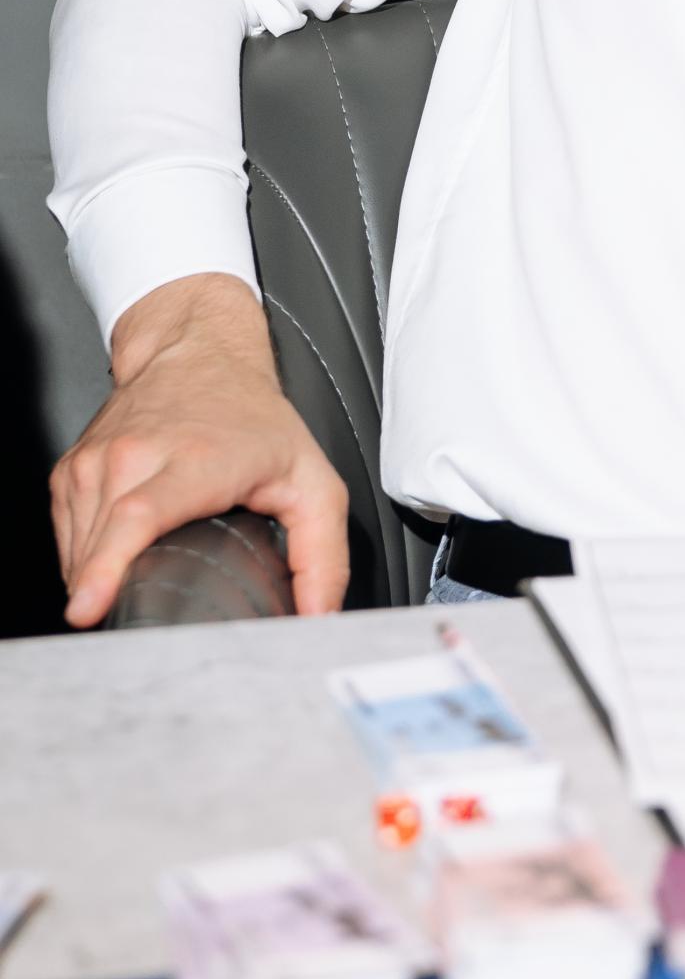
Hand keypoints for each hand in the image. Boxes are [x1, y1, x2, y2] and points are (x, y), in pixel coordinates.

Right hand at [51, 273, 348, 626]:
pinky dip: (84, 563)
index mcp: (194, 461)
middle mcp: (135, 456)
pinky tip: (112, 565)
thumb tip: (318, 615)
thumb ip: (323, 555)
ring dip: (96, 584)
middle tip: (130, 627)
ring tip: (132, 590)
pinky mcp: (71, 470)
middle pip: (100, 542)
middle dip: (103, 596)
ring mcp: (96, 462)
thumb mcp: (312, 482)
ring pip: (77, 548)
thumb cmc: (252, 416)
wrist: (198, 351)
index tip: (88, 607)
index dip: (108, 567)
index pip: (136, 516)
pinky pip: (66, 537)